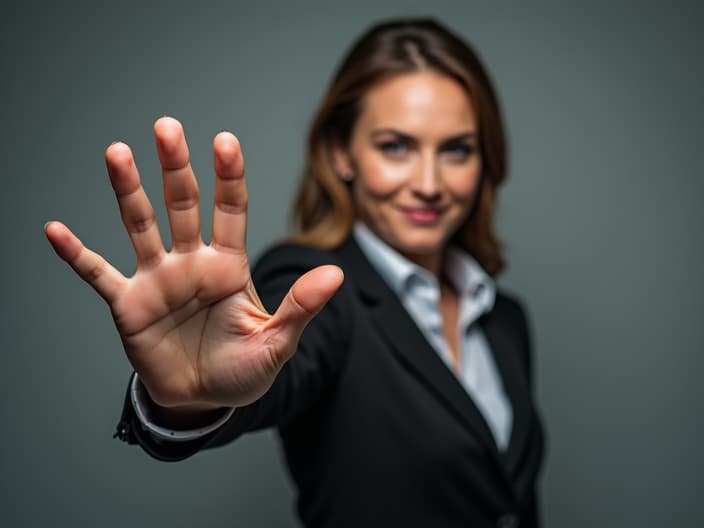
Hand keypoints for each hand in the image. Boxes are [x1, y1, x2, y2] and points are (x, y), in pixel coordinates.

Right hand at [45, 117, 342, 412]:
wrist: (203, 399)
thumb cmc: (243, 369)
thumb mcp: (277, 342)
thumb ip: (301, 307)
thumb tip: (336, 274)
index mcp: (230, 267)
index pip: (231, 211)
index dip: (229, 178)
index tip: (226, 142)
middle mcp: (192, 263)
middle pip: (183, 205)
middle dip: (176, 168)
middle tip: (167, 127)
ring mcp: (158, 280)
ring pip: (140, 226)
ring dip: (128, 192)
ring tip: (117, 153)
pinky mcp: (129, 304)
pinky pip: (98, 274)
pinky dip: (77, 255)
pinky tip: (56, 230)